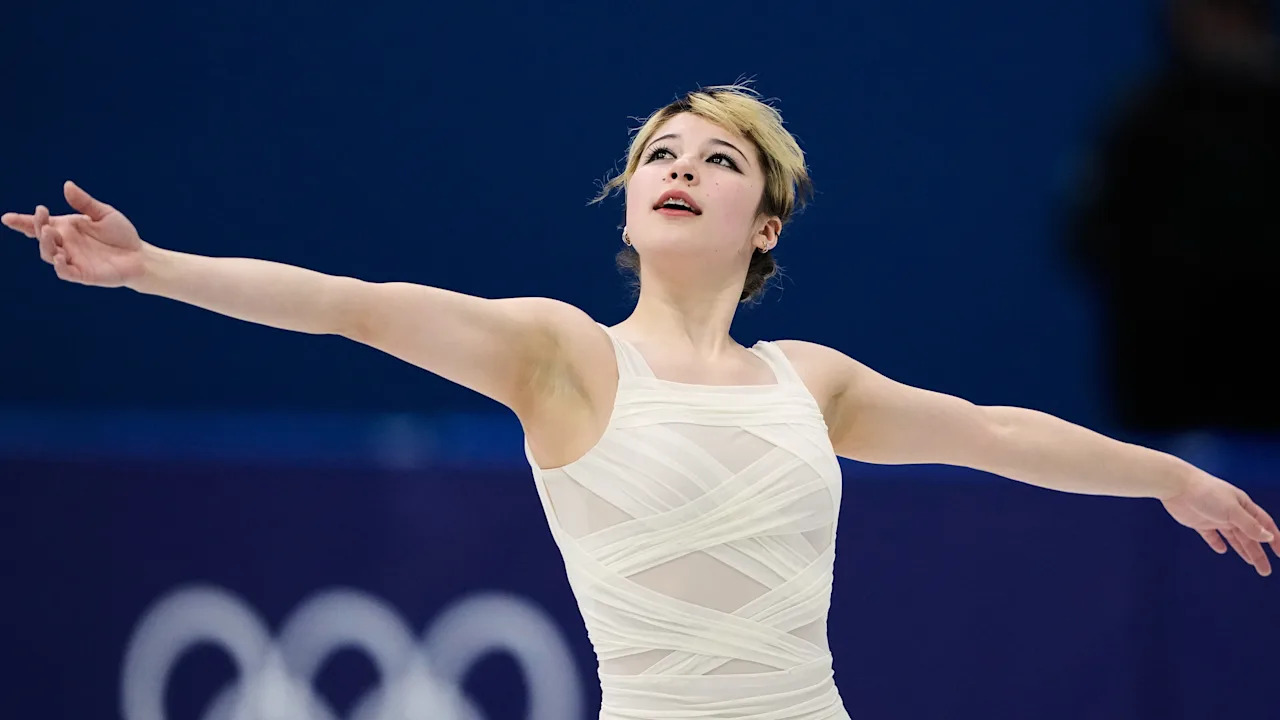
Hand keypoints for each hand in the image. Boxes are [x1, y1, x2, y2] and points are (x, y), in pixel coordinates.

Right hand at [2, 181, 145, 286]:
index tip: (6, 218)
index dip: (21, 222)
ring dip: (46, 243)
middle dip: (37, 226)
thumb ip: (85, 202)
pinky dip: (59, 265)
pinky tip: (59, 256)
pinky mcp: (82, 274)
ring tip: (51, 232)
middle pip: (40, 237)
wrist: (140, 256)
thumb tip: (67, 185)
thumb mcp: (104, 214)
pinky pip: (65, 272)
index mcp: (66, 228)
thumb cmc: (121, 235)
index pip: (39, 224)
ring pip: (48, 254)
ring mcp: (72, 259)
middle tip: (43, 217)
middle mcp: (65, 244)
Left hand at [1161, 472, 1278, 575]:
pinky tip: (1222, 550)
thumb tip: (1268, 537)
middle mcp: (1231, 512)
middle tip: (1265, 571)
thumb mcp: (1232, 510)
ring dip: (1243, 550)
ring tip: (1252, 564)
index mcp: (1243, 506)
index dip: (1274, 539)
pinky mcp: (1199, 522)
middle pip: (1249, 536)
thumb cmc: (1207, 493)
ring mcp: (1215, 517)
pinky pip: (1211, 535)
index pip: (1264, 525)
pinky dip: (1216, 543)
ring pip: (1233, 537)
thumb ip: (1249, 525)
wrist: (1176, 486)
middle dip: (1258, 553)